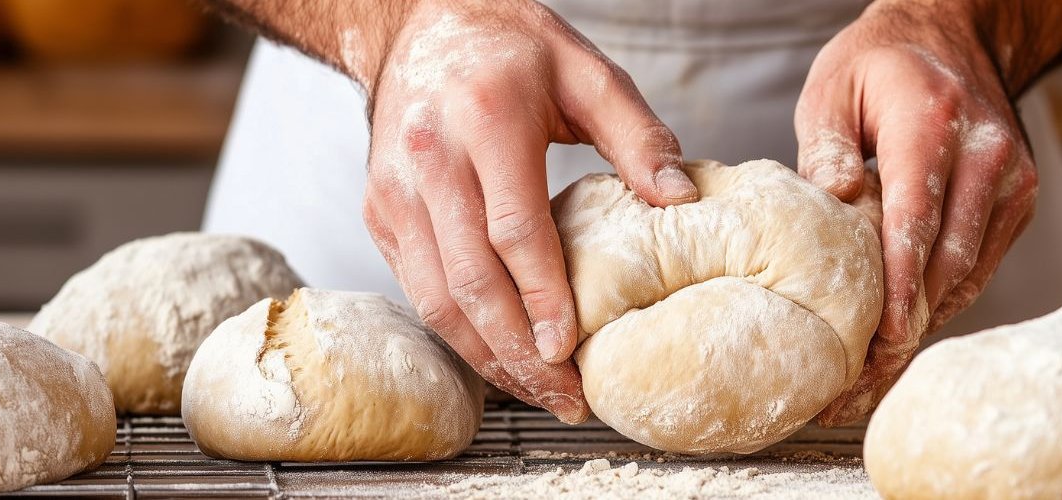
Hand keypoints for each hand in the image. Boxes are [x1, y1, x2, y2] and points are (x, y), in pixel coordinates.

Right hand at [359, 0, 698, 423]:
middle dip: (518, 350)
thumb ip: (637, 134)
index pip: (512, 230)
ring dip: (486, 356)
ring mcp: (395, 191)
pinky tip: (500, 357)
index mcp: (486, 120)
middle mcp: (431, 159)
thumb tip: (680, 198)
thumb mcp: (586, 70)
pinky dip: (457, 332)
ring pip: (434, 297)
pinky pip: (415, 286)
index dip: (542, 297)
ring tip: (538, 391)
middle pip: (469, 280)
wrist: (416, 21)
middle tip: (565, 396)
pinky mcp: (381, 212)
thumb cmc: (509, 46)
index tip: (572, 348)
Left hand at [795, 0, 1038, 425]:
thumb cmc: (882, 64)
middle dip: (902, 331)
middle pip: (946, 262)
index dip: (901, 287)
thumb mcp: (834, 85)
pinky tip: (901, 337)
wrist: (956, 34)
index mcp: (934, 123)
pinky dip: (940, 303)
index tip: (884, 340)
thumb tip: (830, 200)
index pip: (918, 219)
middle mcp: (986, 156)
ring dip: (920, 329)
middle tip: (853, 387)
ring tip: (869, 381)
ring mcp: (1010, 182)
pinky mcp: (1018, 203)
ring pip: (965, 275)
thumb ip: (827, 144)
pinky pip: (976, 267)